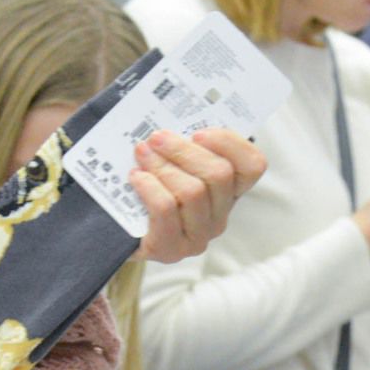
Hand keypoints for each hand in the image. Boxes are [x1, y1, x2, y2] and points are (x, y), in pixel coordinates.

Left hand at [135, 127, 263, 263]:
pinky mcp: (171, 249)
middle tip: (157, 137)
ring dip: (162, 166)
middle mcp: (219, 215)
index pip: (252, 165)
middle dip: (183, 150)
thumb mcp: (171, 163)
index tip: (198, 132)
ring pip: (193, 191)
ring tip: (142, 154)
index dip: (230, 143)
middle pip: (219, 174)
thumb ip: (181, 146)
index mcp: (227, 191)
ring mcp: (198, 236)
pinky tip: (136, 178)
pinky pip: (166, 209)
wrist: (117, 233)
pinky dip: (148, 187)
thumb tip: (172, 120)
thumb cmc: (146, 190)